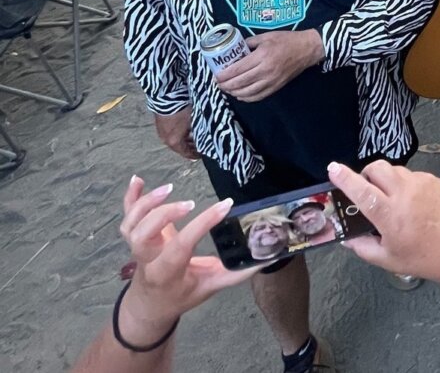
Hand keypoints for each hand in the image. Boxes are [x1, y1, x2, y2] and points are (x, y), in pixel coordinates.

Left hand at [117, 176, 257, 342]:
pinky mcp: (134, 236)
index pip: (182, 245)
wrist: (150, 304)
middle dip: (163, 215)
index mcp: (169, 272)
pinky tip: (138, 179)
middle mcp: (148, 259)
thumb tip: (269, 256)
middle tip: (189, 204)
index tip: (225, 206)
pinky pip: (126, 215)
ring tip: (168, 188)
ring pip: (131, 224)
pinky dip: (130, 196)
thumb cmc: (182, 295)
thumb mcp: (211, 287)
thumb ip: (238, 273)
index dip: (203, 223)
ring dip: (145, 203)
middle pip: (142, 235)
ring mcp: (137, 247)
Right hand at [153, 110, 198, 160]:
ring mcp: (161, 132)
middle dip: (189, 148)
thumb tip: (203, 137)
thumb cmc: (182, 110)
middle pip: (179, 148)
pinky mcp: (159, 125)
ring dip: (184, 141)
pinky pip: (170, 134)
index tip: (201, 154)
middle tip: (198, 147)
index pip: (186, 153)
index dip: (194, 155)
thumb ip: (198, 133)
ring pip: (174, 140)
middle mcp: (166, 139)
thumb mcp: (193, 122)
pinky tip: (185, 130)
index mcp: (174, 141)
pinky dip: (178, 134)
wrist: (167, 96)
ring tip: (193, 138)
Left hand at [215, 30, 323, 101]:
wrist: (307, 49)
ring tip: (227, 89)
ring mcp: (272, 81)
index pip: (237, 69)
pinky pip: (259, 96)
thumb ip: (249, 42)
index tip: (216, 76)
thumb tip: (235, 49)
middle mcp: (266, 70)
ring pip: (248, 92)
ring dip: (234, 93)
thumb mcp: (266, 36)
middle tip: (218, 84)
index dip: (224, 75)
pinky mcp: (277, 86)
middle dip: (226, 85)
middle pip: (240, 82)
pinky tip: (240, 95)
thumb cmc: (286, 40)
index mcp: (262, 56)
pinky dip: (247, 98)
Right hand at [328, 160, 439, 284]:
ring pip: (394, 169)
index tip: (333, 168)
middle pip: (377, 168)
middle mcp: (406, 194)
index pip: (362, 191)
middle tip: (365, 190)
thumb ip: (363, 247)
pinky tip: (409, 201)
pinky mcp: (434, 180)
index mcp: (390, 215)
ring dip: (385, 179)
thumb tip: (347, 238)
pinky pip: (411, 174)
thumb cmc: (424, 258)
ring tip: (390, 199)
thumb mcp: (388, 259)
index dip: (345, 178)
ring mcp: (422, 184)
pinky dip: (403, 183)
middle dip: (366, 174)